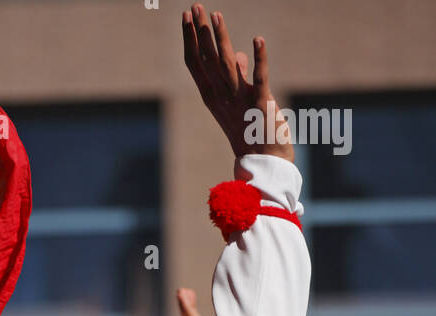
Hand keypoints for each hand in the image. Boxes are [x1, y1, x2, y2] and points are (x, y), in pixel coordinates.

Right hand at [182, 7, 293, 161]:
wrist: (264, 164)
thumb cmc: (251, 133)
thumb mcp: (240, 103)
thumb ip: (239, 76)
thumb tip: (242, 54)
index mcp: (214, 98)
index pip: (196, 64)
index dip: (190, 39)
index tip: (187, 16)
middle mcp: (222, 98)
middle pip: (207, 60)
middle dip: (200, 32)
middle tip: (194, 6)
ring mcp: (240, 102)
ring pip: (227, 66)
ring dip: (221, 39)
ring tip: (215, 15)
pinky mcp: (261, 105)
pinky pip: (260, 79)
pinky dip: (260, 59)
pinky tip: (259, 39)